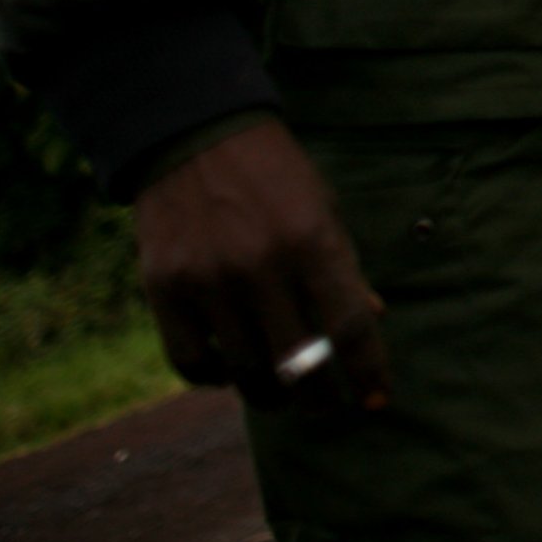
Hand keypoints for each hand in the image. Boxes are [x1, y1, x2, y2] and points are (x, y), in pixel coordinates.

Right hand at [133, 121, 390, 412]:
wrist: (193, 135)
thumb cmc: (273, 175)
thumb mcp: (323, 208)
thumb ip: (345, 267)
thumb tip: (374, 320)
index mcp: (312, 241)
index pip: (349, 328)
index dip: (369, 372)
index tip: (377, 400)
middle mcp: (261, 265)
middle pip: (299, 365)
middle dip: (320, 399)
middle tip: (326, 407)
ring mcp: (209, 280)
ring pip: (246, 371)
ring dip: (269, 394)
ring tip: (281, 394)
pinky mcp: (164, 288)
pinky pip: (192, 362)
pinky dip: (215, 378)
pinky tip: (230, 371)